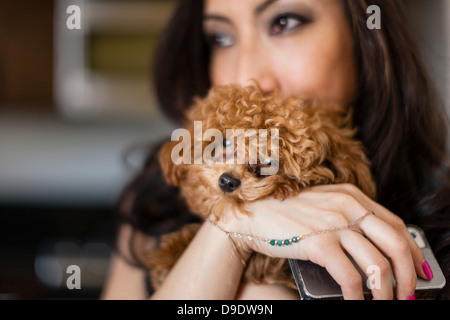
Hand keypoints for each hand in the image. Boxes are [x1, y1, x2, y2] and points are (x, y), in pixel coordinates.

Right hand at [222, 183, 426, 299]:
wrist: (251, 214)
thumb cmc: (285, 213)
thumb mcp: (323, 207)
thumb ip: (348, 219)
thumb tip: (372, 251)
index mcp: (351, 196)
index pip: (396, 224)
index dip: (412, 252)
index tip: (418, 271)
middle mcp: (347, 206)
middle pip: (395, 244)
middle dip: (408, 275)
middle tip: (407, 294)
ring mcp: (333, 223)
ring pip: (377, 264)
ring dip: (386, 292)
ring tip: (383, 304)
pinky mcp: (318, 242)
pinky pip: (350, 276)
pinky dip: (358, 296)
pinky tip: (356, 302)